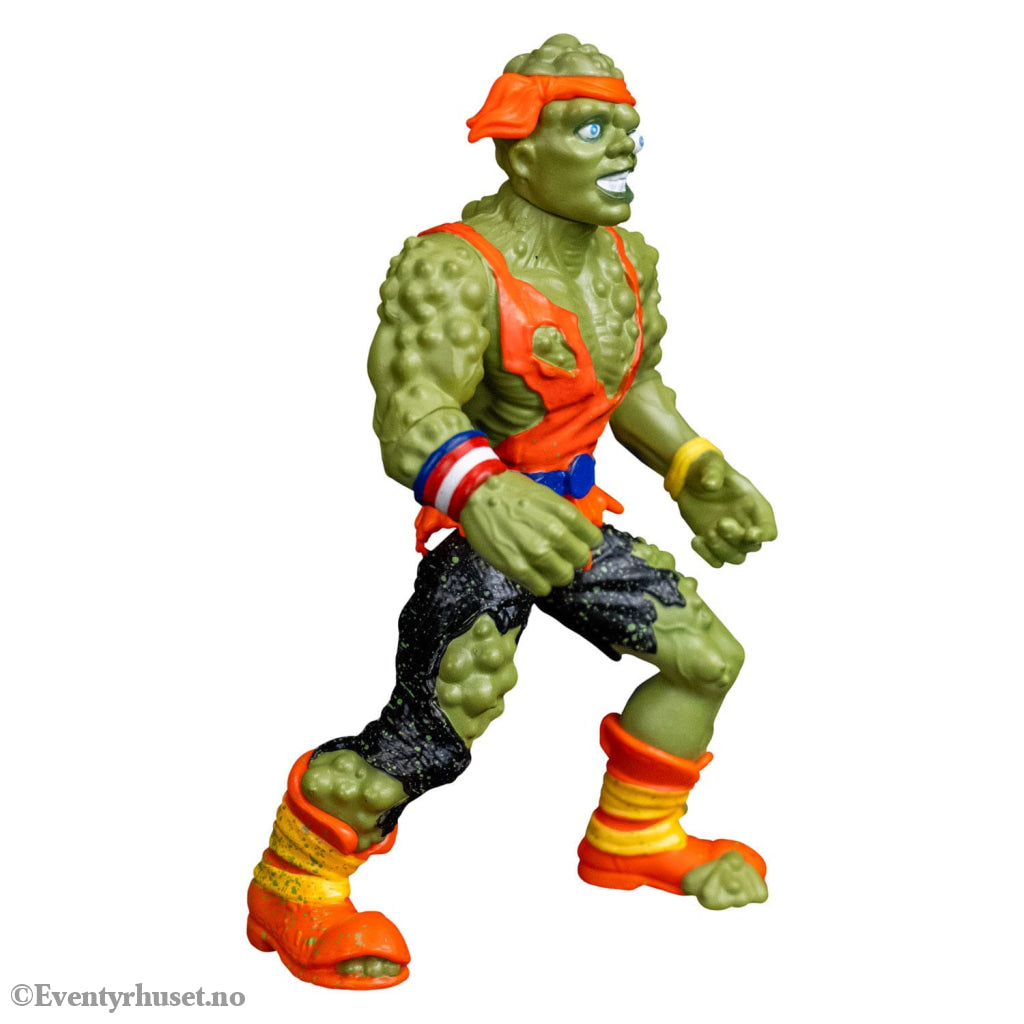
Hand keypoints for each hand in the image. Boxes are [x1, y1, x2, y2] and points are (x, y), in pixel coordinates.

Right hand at [460, 472, 602, 595]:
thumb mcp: (547, 497)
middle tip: (558, 555)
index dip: (583, 542)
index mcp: (565, 514)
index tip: (573, 543)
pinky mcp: (517, 567)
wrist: (477, 492)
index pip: (593, 540)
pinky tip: (531, 573)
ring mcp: (536, 552)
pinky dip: (539, 584)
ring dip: (555, 573)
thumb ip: (564, 519)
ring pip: (563, 577)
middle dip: (571, 559)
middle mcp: (555, 534)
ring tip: (543, 565)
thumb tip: (577, 538)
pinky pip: (542, 588)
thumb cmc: (510, 492)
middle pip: (581, 560)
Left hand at [676, 451, 776, 567]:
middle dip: (736, 538)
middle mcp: (746, 524)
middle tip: (719, 523)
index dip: (764, 535)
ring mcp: (729, 536)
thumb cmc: (705, 467)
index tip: (750, 534)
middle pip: (752, 546)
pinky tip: (695, 540)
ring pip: (736, 558)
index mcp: (754, 505)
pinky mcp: (713, 542)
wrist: (687, 477)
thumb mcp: (709, 462)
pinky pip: (717, 561)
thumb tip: (710, 485)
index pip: (769, 529)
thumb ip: (713, 471)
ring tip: (706, 534)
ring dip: (722, 550)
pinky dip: (707, 556)